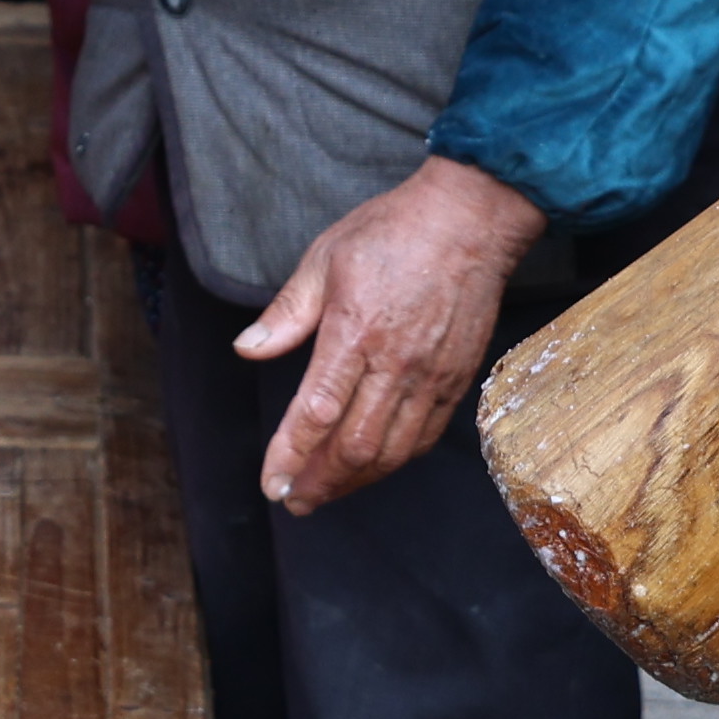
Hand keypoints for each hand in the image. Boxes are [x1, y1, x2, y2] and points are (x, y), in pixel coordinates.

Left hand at [232, 158, 542, 510]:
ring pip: (392, 452)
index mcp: (354, 333)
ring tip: (326, 492)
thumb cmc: (393, 232)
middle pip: (354, 446)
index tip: (272, 482)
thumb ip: (286, 314)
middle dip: (319, 482)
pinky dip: (395, 462)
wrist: (470, 219)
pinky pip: (425, 437)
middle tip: (294, 498)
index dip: (290, 455)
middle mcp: (395, 364)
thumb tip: (247, 349)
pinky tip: (373, 466)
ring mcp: (431, 376)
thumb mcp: (324, 260)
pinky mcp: (457, 379)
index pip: (316, 413)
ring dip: (355, 481)